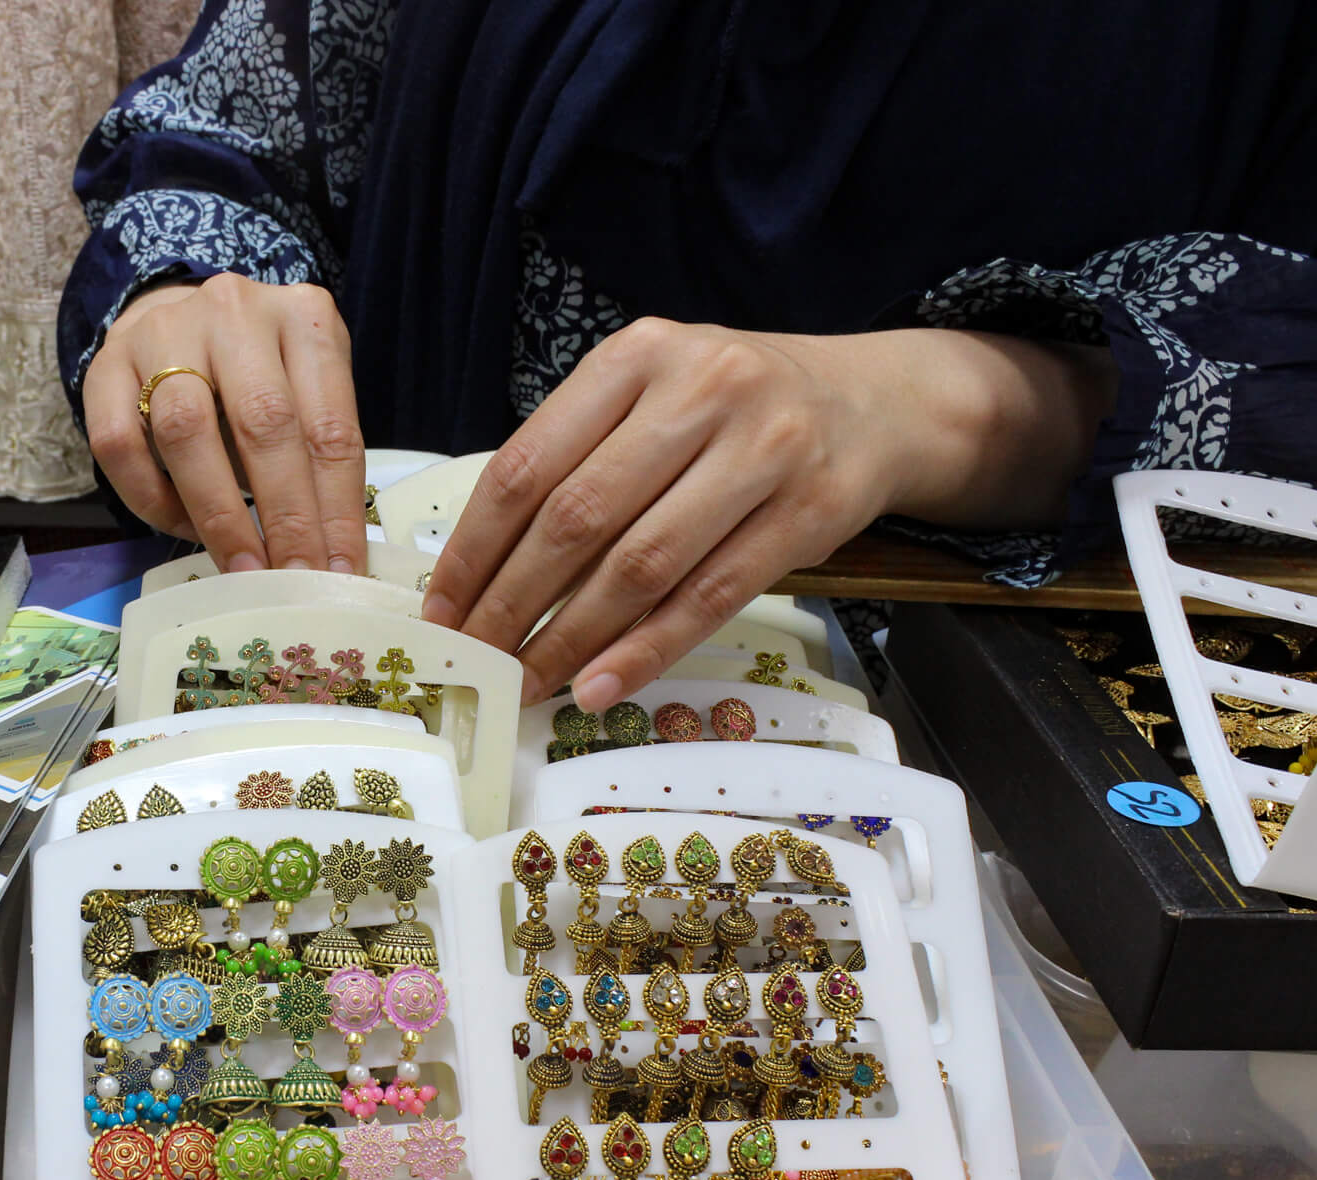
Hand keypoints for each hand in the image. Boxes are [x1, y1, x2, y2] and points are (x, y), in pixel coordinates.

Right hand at [83, 273, 366, 574]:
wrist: (175, 317)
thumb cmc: (255, 372)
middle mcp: (235, 312)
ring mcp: (164, 331)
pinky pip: (119, 444)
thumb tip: (332, 555)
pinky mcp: (105, 363)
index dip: (335, 508)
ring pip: (185, 430)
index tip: (338, 571)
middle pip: (263, 422)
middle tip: (292, 580)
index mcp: (302, 318)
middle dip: (283, 515)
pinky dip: (153, 499)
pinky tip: (184, 527)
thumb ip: (318, 456)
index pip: (329, 425)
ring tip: (242, 568)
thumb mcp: (306, 392)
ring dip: (218, 515)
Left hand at [422, 319, 1114, 708]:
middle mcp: (700, 389)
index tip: (441, 609)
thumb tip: (480, 568)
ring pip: (642, 563)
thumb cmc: (733, 410)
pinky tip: (600, 685)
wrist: (875, 400)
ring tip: (529, 682)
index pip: (529, 463)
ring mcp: (763, 447)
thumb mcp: (652, 395)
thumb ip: (577, 455)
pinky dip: (648, 649)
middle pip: (578, 517)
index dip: (475, 547)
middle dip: (512, 602)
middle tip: (476, 661)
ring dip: (573, 637)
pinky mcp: (811, 509)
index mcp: (636, 356)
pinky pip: (711, 595)